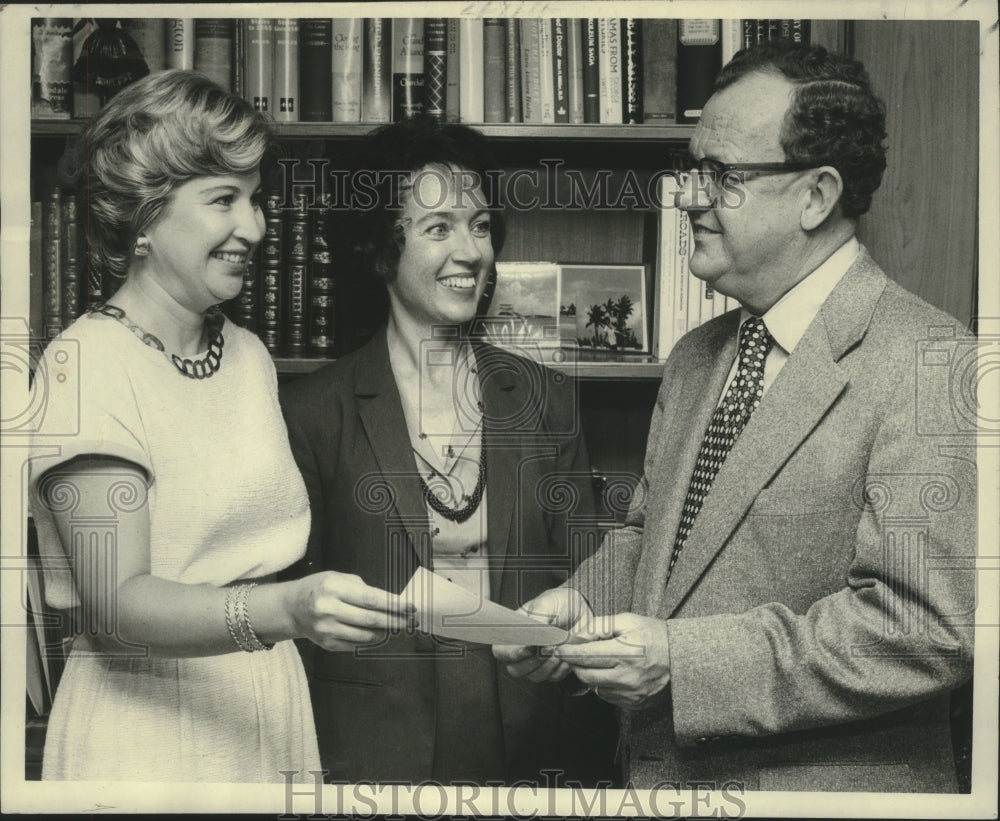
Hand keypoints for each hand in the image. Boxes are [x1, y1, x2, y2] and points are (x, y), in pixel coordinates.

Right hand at [290, 571, 415, 651]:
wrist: (292, 608)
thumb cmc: (320, 588)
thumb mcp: (339, 578)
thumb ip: (364, 589)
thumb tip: (391, 602)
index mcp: (333, 588)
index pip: (371, 599)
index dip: (394, 605)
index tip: (410, 607)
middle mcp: (328, 610)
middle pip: (371, 619)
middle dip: (395, 620)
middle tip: (411, 621)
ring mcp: (327, 630)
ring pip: (366, 635)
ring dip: (386, 632)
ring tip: (397, 627)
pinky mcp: (327, 644)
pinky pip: (357, 644)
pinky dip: (372, 640)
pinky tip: (380, 633)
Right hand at [493, 587, 593, 682]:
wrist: (582, 608)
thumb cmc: (560, 603)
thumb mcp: (545, 604)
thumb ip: (536, 619)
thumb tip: (533, 636)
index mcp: (514, 632)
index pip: (501, 651)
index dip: (513, 653)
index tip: (530, 647)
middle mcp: (523, 650)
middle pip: (515, 669)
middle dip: (532, 661)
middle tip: (548, 647)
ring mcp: (538, 661)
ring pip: (534, 676)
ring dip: (547, 665)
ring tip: (558, 649)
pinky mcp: (554, 667)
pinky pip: (553, 677)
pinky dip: (560, 668)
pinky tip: (565, 654)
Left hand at [554, 613, 670, 708]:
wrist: (681, 658)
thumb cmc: (654, 635)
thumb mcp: (628, 621)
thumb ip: (600, 626)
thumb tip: (577, 635)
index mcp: (625, 653)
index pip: (586, 655)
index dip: (569, 652)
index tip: (559, 648)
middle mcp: (627, 676)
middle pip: (585, 675)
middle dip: (576, 665)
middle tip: (575, 655)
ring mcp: (631, 693)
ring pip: (595, 687)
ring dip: (591, 675)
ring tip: (600, 662)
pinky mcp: (634, 704)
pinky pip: (608, 696)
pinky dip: (605, 685)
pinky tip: (614, 673)